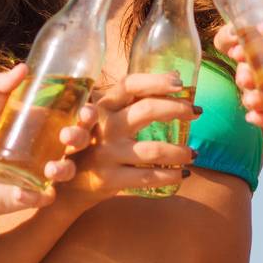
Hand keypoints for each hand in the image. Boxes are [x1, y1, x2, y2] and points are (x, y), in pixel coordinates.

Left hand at [0, 64, 88, 223]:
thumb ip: (0, 88)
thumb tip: (22, 67)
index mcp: (42, 126)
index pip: (73, 116)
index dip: (87, 113)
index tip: (86, 109)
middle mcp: (47, 149)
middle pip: (77, 141)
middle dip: (80, 137)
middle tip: (68, 136)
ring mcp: (41, 174)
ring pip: (67, 171)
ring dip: (65, 169)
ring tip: (50, 170)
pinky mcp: (32, 196)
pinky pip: (44, 197)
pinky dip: (37, 195)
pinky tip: (20, 192)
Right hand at [57, 72, 195, 203]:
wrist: (66, 186)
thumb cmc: (93, 143)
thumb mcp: (104, 117)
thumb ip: (132, 99)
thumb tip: (175, 77)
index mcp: (102, 106)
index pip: (130, 84)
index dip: (156, 81)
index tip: (181, 83)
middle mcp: (104, 126)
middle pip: (147, 111)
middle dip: (178, 109)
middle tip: (196, 112)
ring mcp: (106, 153)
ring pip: (154, 150)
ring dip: (180, 151)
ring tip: (193, 153)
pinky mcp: (110, 180)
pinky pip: (149, 177)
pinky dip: (171, 175)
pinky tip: (182, 173)